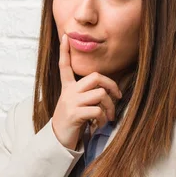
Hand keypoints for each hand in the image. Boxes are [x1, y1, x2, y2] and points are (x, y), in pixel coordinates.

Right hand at [51, 34, 122, 149]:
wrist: (58, 139)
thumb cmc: (72, 121)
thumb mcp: (76, 104)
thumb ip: (88, 95)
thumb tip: (108, 93)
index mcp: (68, 88)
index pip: (64, 66)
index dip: (65, 51)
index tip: (66, 37)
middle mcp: (69, 92)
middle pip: (94, 77)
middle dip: (111, 85)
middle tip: (118, 96)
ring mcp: (71, 102)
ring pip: (100, 95)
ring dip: (109, 108)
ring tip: (107, 117)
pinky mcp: (75, 114)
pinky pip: (98, 111)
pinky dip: (103, 119)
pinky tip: (99, 125)